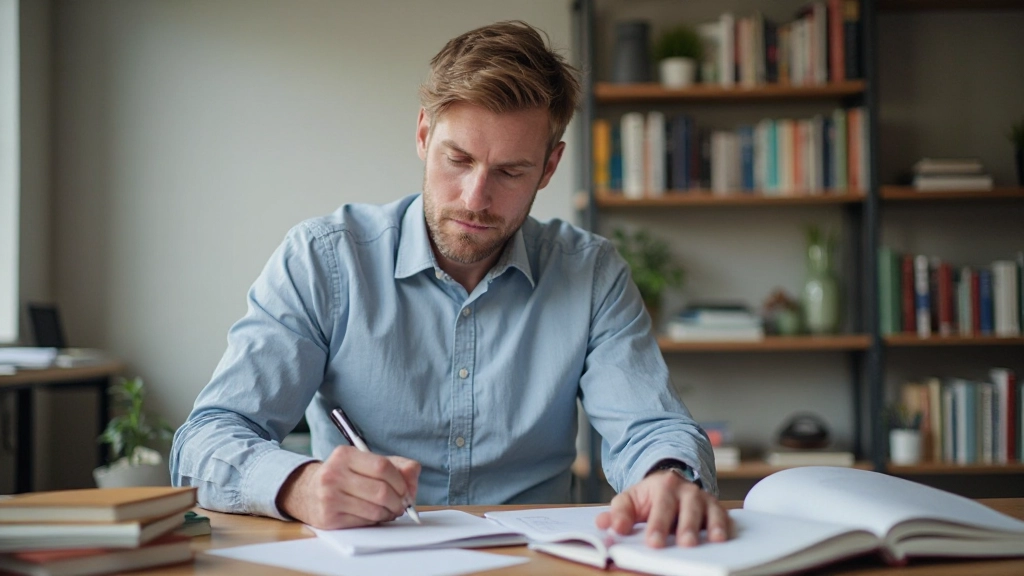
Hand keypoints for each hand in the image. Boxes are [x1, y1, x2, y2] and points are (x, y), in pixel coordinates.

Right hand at [276, 446, 419, 528]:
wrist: (306, 491)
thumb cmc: (344, 475)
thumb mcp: (366, 462)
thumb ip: (396, 465)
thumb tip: (413, 478)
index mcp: (344, 455)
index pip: (382, 466)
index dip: (401, 481)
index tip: (406, 490)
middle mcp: (334, 475)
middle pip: (381, 491)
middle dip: (399, 501)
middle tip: (403, 504)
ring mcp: (329, 497)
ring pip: (375, 510)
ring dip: (390, 513)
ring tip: (391, 510)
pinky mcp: (329, 518)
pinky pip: (364, 522)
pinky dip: (377, 521)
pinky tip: (376, 515)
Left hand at [595, 469, 730, 547]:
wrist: (669, 482)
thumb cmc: (648, 497)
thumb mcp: (629, 500)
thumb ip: (618, 513)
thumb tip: (607, 525)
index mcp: (663, 486)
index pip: (660, 507)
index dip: (657, 525)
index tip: (654, 543)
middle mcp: (686, 491)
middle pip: (687, 509)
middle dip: (686, 527)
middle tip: (685, 544)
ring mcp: (703, 499)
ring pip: (709, 511)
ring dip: (711, 526)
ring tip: (712, 541)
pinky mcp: (716, 508)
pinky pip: (724, 516)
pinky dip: (725, 526)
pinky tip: (724, 537)